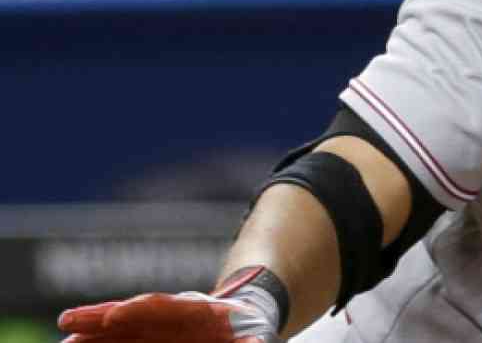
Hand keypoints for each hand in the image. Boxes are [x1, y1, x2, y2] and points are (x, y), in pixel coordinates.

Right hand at [59, 291, 280, 342]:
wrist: (246, 326)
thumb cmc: (250, 335)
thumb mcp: (254, 339)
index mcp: (199, 311)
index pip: (165, 306)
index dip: (140, 309)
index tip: (116, 314)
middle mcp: (172, 316)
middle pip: (133, 314)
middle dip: (100, 318)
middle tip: (67, 322)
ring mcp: (157, 329)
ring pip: (119, 330)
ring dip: (90, 335)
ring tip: (63, 342)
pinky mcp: (148, 341)